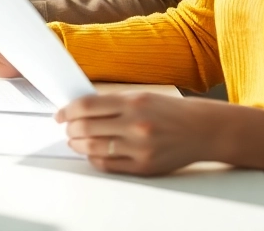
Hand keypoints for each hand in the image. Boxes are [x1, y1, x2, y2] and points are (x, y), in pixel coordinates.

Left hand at [55, 93, 263, 176]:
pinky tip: (92, 153)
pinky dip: (94, 159)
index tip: (60, 114)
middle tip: (66, 128)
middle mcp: (136, 124)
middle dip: (70, 129)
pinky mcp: (144, 166)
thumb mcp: (143, 98)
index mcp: (133, 103)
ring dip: (78, 144)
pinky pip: (108, 165)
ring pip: (93, 148)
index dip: (67, 111)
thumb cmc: (172, 112)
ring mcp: (140, 148)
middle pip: (86, 127)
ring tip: (76, 140)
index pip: (87, 106)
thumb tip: (80, 108)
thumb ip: (112, 103)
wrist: (204, 130)